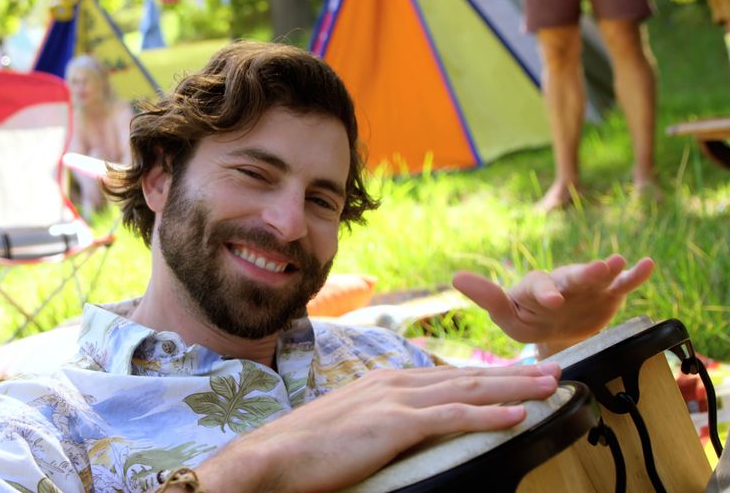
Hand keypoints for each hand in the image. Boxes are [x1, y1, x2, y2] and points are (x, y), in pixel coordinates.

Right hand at [193, 362, 561, 492]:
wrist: (273, 456)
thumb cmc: (305, 450)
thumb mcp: (350, 428)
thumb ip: (379, 424)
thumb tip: (399, 434)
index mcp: (384, 383)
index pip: (447, 377)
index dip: (488, 376)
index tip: (519, 376)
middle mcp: (394, 382)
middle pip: (466, 376)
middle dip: (513, 373)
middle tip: (554, 371)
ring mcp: (395, 401)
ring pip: (467, 390)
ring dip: (513, 387)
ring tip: (549, 385)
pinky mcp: (394, 424)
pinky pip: (452, 417)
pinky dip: (488, 414)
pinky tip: (517, 414)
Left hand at [452, 254, 654, 348]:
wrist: (557, 332)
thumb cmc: (527, 320)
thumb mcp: (506, 316)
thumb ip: (488, 298)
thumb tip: (456, 277)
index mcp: (536, 288)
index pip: (539, 288)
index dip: (545, 293)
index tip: (552, 301)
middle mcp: (563, 282)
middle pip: (572, 277)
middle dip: (583, 274)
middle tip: (595, 269)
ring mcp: (587, 288)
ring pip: (598, 277)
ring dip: (607, 270)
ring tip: (618, 261)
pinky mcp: (608, 296)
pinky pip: (622, 285)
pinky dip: (634, 276)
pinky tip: (646, 265)